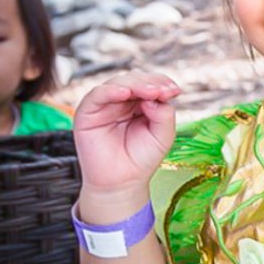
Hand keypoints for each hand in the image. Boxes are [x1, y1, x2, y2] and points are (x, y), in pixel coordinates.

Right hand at [73, 72, 180, 195]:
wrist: (121, 183)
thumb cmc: (141, 160)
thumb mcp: (163, 136)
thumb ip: (164, 114)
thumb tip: (154, 96)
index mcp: (141, 104)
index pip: (151, 84)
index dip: (162, 83)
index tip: (174, 90)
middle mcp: (122, 101)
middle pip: (136, 80)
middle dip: (151, 83)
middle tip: (163, 91)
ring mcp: (105, 105)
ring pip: (118, 83)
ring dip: (135, 84)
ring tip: (150, 91)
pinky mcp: (88, 112)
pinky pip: (97, 95)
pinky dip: (111, 90)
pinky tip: (125, 93)